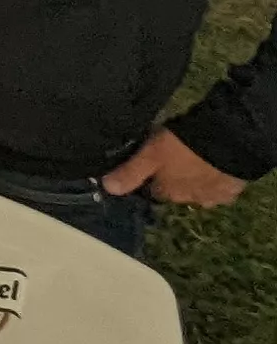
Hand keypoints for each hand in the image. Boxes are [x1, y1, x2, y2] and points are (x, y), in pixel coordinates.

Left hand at [105, 127, 246, 208]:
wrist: (228, 143)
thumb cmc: (182, 147)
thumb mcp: (150, 155)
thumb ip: (130, 173)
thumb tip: (108, 189)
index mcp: (168, 193)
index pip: (153, 191)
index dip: (151, 178)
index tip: (151, 163)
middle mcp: (190, 201)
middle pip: (177, 192)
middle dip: (175, 180)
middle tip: (175, 157)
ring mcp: (214, 197)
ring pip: (200, 191)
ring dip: (197, 180)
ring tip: (196, 159)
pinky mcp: (234, 190)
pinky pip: (222, 188)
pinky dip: (218, 179)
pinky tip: (216, 164)